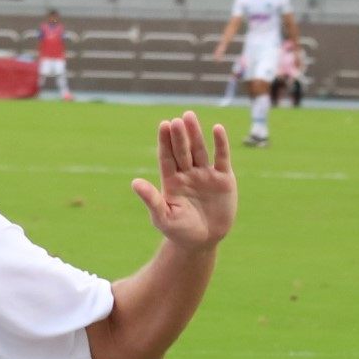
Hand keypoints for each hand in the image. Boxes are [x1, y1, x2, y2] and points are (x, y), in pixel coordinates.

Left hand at [129, 111, 234, 249]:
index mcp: (171, 180)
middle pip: (182, 150)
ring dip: (196, 134)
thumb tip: (134, 182)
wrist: (202, 242)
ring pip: (200, 150)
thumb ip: (151, 199)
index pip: (167, 157)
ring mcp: (205, 174)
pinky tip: (217, 128)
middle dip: (179, 136)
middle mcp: (187, 173)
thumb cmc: (178, 230)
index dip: (165, 141)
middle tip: (177, 119)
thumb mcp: (163, 216)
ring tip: (189, 116)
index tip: (163, 125)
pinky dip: (220, 144)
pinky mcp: (223, 179)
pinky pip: (221, 158)